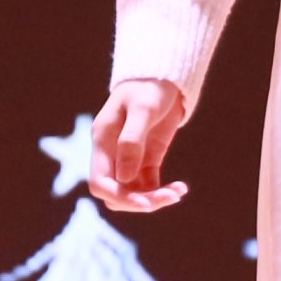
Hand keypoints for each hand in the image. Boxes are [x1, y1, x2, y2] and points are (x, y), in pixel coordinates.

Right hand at [90, 77, 188, 212]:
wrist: (162, 76)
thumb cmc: (148, 87)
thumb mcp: (142, 110)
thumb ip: (131, 142)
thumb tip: (123, 178)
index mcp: (103, 142)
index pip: (100, 182)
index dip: (120, 197)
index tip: (146, 204)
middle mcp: (111, 154)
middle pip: (115, 194)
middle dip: (140, 201)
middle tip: (169, 197)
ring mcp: (128, 158)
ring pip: (132, 193)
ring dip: (154, 199)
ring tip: (179, 192)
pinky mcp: (146, 159)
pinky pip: (149, 186)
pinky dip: (163, 191)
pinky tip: (181, 189)